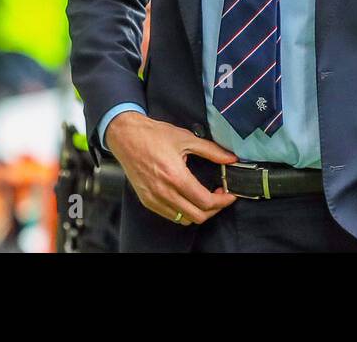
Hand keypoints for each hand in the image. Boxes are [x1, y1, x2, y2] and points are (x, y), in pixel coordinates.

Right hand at [105, 111, 237, 225]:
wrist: (127, 136)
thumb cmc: (153, 135)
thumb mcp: (186, 138)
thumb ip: (211, 151)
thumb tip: (230, 159)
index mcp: (175, 176)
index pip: (205, 201)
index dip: (222, 201)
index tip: (229, 195)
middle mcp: (164, 191)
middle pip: (197, 216)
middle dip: (214, 209)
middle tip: (220, 197)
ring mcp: (154, 198)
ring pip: (184, 219)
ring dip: (198, 212)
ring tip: (204, 198)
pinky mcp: (147, 200)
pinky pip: (170, 215)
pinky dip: (183, 211)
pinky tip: (187, 198)